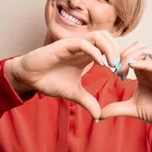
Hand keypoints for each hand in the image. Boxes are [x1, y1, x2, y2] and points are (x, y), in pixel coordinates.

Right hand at [5, 30, 120, 118]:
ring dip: (109, 49)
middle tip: (120, 69)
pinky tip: (101, 65)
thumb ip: (87, 101)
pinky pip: (84, 43)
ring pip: (98, 36)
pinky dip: (95, 52)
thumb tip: (99, 115)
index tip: (122, 76)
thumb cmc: (49, 81)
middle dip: (118, 51)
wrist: (29, 78)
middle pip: (108, 37)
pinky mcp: (64, 45)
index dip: (119, 59)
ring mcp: (73, 44)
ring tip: (112, 66)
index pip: (109, 47)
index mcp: (86, 54)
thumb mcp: (73, 94)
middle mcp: (82, 46)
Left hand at [101, 41, 151, 137]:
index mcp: (143, 71)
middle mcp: (151, 67)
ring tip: (122, 72)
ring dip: (131, 57)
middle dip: (122, 55)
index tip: (109, 70)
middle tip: (115, 70)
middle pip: (136, 47)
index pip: (129, 54)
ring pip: (145, 51)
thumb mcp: (133, 109)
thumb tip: (98, 115)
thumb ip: (116, 109)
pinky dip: (144, 63)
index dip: (116, 58)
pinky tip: (133, 68)